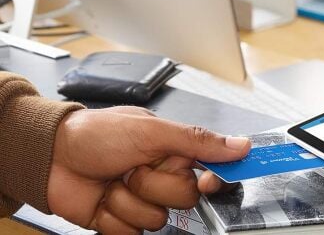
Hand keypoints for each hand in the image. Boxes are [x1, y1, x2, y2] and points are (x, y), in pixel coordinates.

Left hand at [48, 107, 249, 233]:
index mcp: (175, 151)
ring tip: (114, 179)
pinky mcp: (122, 220)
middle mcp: (162, 175)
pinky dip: (114, 216)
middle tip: (136, 166)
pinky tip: (104, 197)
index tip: (206, 180)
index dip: (212, 179)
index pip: (212, 171)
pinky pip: (132, 232)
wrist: (50, 156)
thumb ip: (198, 141)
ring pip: (158, 218)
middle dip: (156, 184)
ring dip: (131, 200)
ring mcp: (143, 199)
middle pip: (184, 198)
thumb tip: (240, 145)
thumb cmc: (97, 133)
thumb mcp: (152, 130)